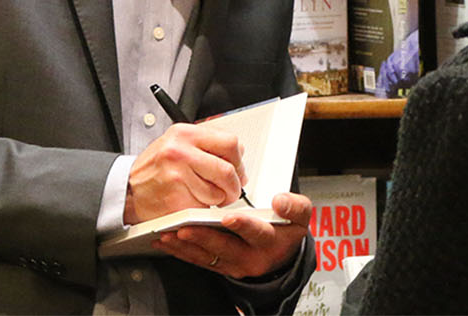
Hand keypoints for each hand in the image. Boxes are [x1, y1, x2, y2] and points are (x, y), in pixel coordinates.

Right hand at [124, 122, 247, 224]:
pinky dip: (203, 209)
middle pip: (227, 170)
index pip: (230, 142)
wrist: (127, 190)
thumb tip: (238, 151)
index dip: (239, 160)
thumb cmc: (154, 168)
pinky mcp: (175, 199)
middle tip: (230, 191)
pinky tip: (192, 203)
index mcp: (184, 134)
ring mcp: (177, 176)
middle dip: (234, 185)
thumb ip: (206, 143)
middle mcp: (180, 152)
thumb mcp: (177, 143)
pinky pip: (204, 207)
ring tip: (204, 196)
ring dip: (218, 199)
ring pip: (218, 191)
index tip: (238, 170)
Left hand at [156, 192, 311, 278]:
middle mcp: (250, 256)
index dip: (243, 225)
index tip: (229, 217)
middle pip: (225, 248)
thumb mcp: (301, 216)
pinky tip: (167, 242)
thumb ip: (295, 206)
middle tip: (185, 228)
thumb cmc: (286, 231)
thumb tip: (279, 201)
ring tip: (169, 235)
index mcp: (270, 241)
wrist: (280, 256)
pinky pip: (198, 261)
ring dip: (187, 247)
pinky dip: (180, 252)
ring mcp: (233, 264)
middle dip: (204, 238)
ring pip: (207, 256)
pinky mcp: (219, 267)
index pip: (257, 233)